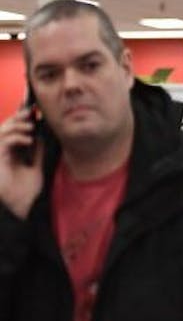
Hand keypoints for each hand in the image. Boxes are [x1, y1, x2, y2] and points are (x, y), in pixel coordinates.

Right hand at [0, 106, 43, 220]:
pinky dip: (15, 138)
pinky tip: (28, 140)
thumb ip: (36, 152)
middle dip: (17, 119)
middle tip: (31, 113)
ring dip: (17, 127)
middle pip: (5, 129)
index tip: (35, 113)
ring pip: (1, 133)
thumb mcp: (36, 167)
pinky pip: (2, 143)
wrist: (23, 207)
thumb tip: (40, 136)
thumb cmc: (27, 192)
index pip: (14, 132)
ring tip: (31, 127)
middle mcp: (3, 152)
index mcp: (11, 153)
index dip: (22, 121)